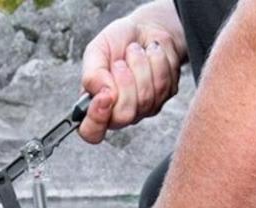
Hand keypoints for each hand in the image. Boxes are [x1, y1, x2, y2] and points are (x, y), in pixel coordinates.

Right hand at [80, 14, 182, 143]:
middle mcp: (118, 113)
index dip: (97, 120)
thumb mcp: (96, 52)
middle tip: (120, 62)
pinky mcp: (164, 98)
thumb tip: (101, 93)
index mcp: (95, 106)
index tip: (105, 96)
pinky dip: (157, 62)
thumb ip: (92, 75)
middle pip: (123, 116)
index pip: (91, 132)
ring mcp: (143, 109)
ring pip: (146, 100)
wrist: (146, 28)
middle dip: (124, 82)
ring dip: (140, 66)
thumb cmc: (117, 42)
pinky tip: (151, 54)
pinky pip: (163, 86)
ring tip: (135, 52)